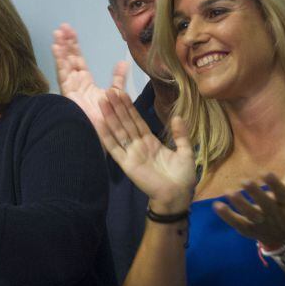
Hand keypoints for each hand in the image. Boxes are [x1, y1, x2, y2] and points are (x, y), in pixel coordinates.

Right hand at [52, 23, 127, 129]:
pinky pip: (63, 74)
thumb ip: (117, 78)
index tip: (70, 31)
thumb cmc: (108, 117)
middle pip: (69, 59)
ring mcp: (70, 88)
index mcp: (85, 83)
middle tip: (62, 27)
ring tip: (58, 33)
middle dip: (65, 43)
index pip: (78, 60)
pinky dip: (59, 61)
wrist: (105, 133)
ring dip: (61, 49)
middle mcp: (75, 84)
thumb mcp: (116, 93)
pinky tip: (56, 48)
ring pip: (64, 64)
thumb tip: (122, 62)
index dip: (74, 46)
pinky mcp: (68, 94)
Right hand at [96, 89, 195, 212]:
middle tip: (108, 91)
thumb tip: (178, 116)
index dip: (129, 108)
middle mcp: (138, 145)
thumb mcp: (185, 151)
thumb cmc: (182, 177)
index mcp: (150, 141)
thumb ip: (180, 134)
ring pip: (118, 131)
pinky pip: (115, 147)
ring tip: (102, 101)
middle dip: (117, 107)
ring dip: (110, 116)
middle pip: (125, 122)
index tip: (121, 93)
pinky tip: (99, 123)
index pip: (137, 121)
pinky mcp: (127, 163)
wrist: (177, 195)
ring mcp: (131, 153)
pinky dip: (106, 136)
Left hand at [213, 137, 284, 246]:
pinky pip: (237, 223)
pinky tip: (217, 205)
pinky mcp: (248, 229)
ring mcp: (260, 222)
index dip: (274, 184)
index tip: (265, 173)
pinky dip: (227, 216)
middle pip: (265, 204)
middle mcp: (274, 212)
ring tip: (228, 192)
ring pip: (250, 215)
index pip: (281, 192)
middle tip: (244, 181)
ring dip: (240, 204)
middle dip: (256, 193)